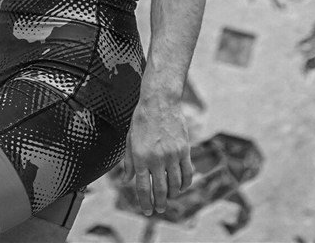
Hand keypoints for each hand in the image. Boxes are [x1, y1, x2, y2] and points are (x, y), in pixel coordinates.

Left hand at [123, 100, 194, 216]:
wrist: (159, 102)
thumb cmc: (141, 120)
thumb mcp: (130, 140)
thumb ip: (129, 162)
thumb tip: (126, 180)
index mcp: (141, 157)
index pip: (143, 187)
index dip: (145, 202)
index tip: (147, 211)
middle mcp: (157, 159)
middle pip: (160, 189)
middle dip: (159, 203)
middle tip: (159, 209)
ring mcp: (172, 155)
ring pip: (175, 184)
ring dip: (172, 195)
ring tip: (169, 199)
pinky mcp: (184, 150)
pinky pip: (187, 173)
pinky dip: (185, 184)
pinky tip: (181, 187)